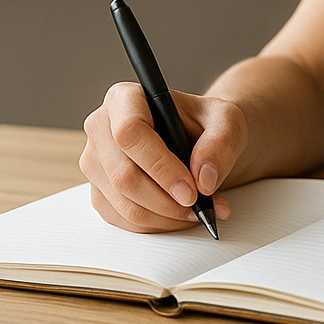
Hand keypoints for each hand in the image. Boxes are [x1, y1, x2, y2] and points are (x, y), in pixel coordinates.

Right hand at [80, 82, 247, 232]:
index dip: (160, 165)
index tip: (190, 189)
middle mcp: (101, 128)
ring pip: (123, 203)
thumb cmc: (207, 123)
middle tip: (199, 205)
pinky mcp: (100, 192)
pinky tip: (180, 215)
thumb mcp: (227, 120)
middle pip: (124, 175)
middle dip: (166, 200)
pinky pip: (123, 219)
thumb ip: (221, 143)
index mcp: (125, 98)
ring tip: (199, 211)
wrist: (200, 140)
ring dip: (166, 216)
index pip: (130, 132)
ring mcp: (96, 163)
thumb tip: (204, 179)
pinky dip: (157, 224)